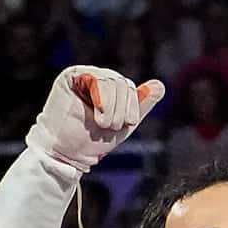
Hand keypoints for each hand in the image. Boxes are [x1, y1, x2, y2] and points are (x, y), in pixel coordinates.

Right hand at [28, 67, 163, 171]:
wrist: (67, 152)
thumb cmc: (92, 141)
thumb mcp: (124, 124)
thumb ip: (141, 105)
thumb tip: (160, 85)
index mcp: (111, 88)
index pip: (129, 87)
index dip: (133, 106)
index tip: (126, 124)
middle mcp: (98, 78)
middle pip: (122, 83)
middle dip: (121, 109)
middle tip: (109, 126)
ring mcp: (84, 75)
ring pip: (111, 80)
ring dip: (111, 107)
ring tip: (101, 123)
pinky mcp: (71, 76)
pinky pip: (95, 78)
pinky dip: (101, 97)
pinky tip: (96, 111)